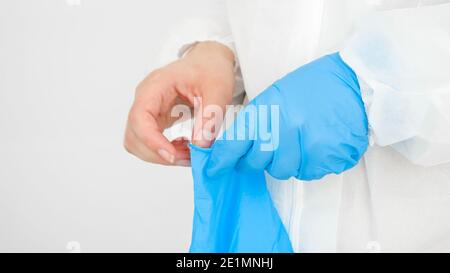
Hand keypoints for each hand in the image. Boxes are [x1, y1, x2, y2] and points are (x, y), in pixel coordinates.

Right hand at [124, 42, 234, 165]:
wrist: (209, 61)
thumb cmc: (211, 69)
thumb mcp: (218, 90)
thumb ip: (210, 117)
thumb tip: (200, 147)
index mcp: (155, 86)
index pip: (140, 119)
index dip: (152, 142)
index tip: (173, 156)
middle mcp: (145, 99)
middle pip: (134, 136)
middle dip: (159, 153)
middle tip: (189, 157)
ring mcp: (148, 110)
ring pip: (138, 143)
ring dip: (161, 155)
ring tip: (188, 152)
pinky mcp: (154, 120)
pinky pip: (149, 142)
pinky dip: (164, 151)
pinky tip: (185, 146)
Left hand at [206, 53, 368, 179]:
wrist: (358, 84)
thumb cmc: (316, 87)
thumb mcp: (277, 96)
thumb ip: (256, 122)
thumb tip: (237, 148)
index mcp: (269, 110)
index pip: (235, 143)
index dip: (221, 160)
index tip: (214, 169)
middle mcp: (286, 129)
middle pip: (257, 162)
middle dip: (257, 158)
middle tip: (270, 145)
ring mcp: (307, 145)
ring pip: (282, 170)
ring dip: (285, 160)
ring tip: (299, 139)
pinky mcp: (326, 158)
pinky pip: (306, 172)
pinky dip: (307, 162)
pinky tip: (316, 143)